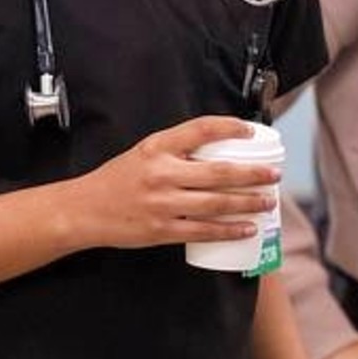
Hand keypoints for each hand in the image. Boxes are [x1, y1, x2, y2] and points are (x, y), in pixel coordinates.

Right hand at [64, 117, 278, 250]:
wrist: (83, 210)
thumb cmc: (118, 179)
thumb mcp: (145, 152)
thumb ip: (177, 150)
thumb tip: (221, 149)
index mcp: (157, 148)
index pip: (201, 129)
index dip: (230, 127)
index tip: (251, 131)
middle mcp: (162, 173)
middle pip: (219, 172)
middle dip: (253, 174)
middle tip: (274, 174)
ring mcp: (163, 204)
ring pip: (217, 203)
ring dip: (248, 203)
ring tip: (268, 201)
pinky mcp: (162, 230)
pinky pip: (204, 231)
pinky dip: (229, 230)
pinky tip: (247, 228)